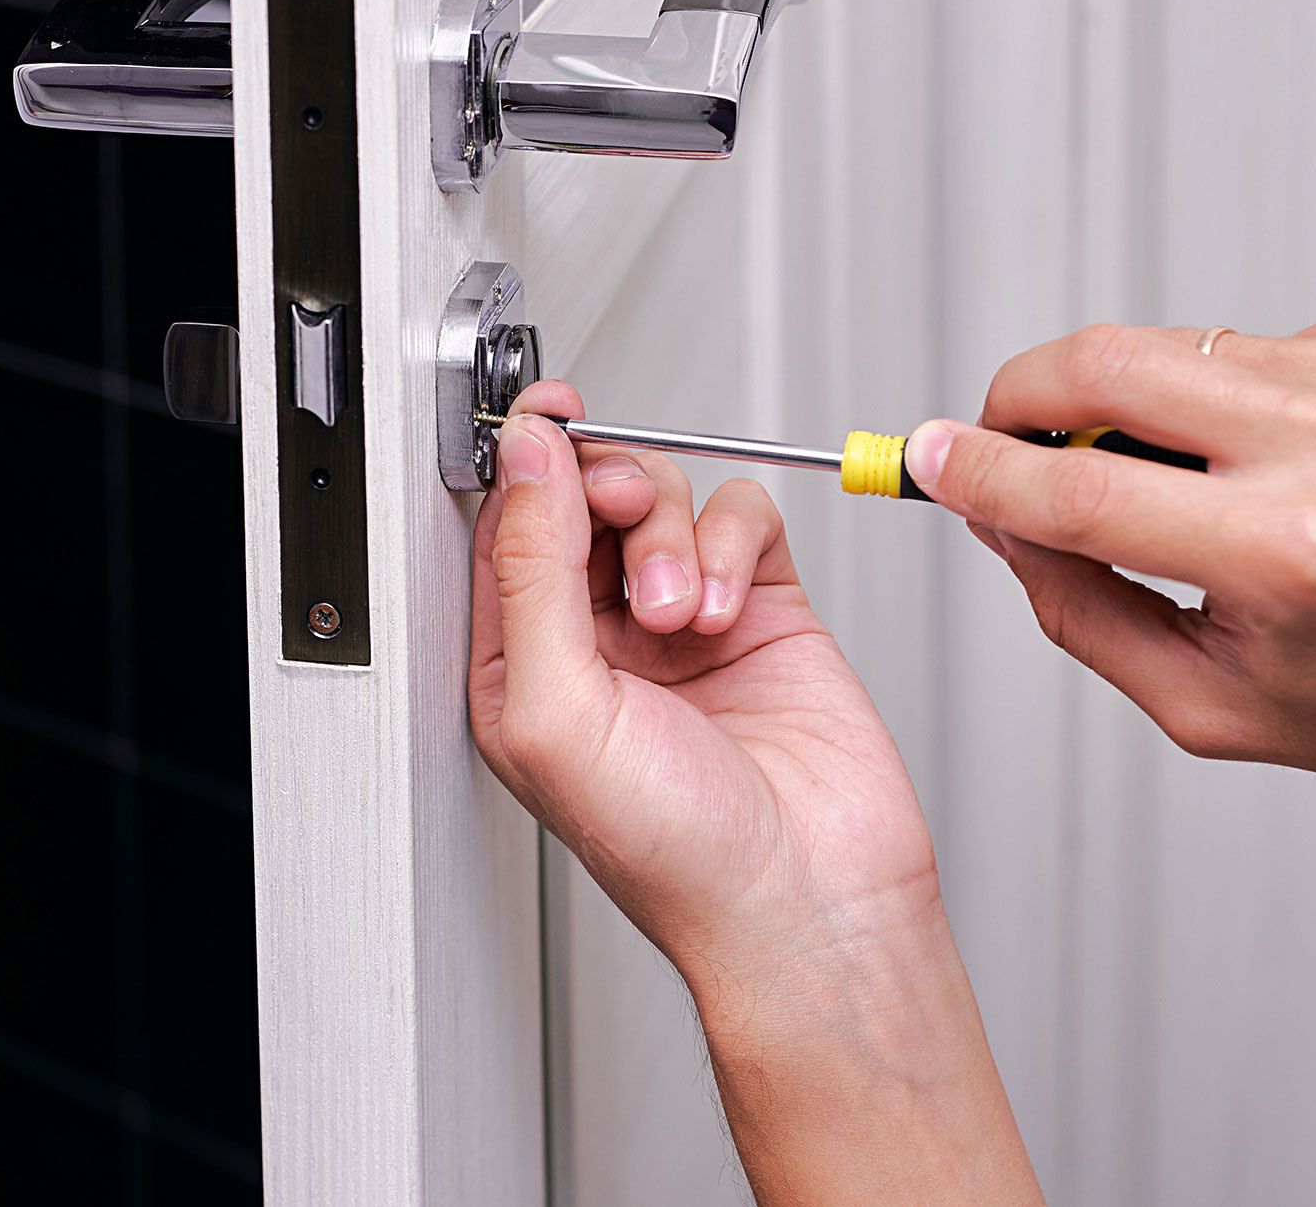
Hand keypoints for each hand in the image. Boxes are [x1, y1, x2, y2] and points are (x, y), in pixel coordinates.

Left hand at [469, 381, 1042, 1203]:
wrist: (811, 901)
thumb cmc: (678, 856)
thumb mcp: (558, 709)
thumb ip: (532, 569)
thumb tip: (524, 458)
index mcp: (521, 667)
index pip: (505, 532)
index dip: (521, 465)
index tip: (544, 415)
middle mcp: (597, 640)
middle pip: (585, 498)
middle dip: (609, 498)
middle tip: (626, 519)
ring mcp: (682, 621)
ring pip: (664, 498)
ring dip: (675, 536)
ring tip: (685, 612)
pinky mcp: (761, 610)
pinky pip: (741, 518)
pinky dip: (734, 545)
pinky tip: (728, 611)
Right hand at [903, 315, 1315, 878]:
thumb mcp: (1213, 708)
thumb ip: (1085, 612)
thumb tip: (1001, 526)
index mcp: (1287, 552)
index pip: (1079, 488)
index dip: (977, 472)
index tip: (926, 459)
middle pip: (1102, 365)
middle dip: (1016, 397)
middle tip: (994, 444)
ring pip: (1154, 346)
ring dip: (1107, 404)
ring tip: (1145, 485)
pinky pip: (1220, 349)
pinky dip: (1192, 399)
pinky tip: (1235, 465)